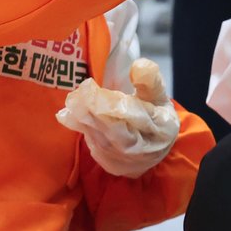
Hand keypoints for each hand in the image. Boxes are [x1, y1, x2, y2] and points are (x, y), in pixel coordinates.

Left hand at [55, 58, 178, 177]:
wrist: (153, 150)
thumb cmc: (156, 115)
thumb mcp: (159, 95)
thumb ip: (150, 80)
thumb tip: (138, 66)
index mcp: (162, 128)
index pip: (137, 116)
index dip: (114, 103)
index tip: (93, 86)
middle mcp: (144, 148)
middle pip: (118, 131)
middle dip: (97, 112)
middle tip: (80, 93)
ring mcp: (126, 160)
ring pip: (103, 139)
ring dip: (85, 120)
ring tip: (73, 101)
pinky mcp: (111, 164)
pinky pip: (94, 147)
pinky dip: (82, 129)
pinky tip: (69, 115)